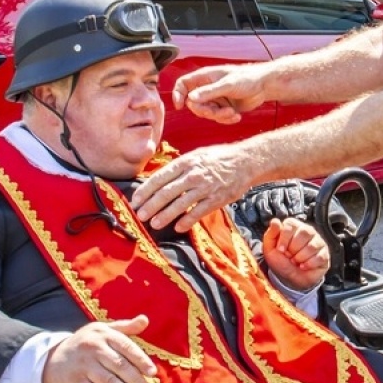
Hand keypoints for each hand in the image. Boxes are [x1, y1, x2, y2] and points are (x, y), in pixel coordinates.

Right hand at [42, 317, 156, 382]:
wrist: (53, 357)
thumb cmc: (86, 343)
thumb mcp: (102, 331)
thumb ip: (125, 328)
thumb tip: (145, 320)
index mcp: (103, 334)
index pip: (126, 347)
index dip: (141, 360)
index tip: (153, 373)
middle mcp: (93, 348)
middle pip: (119, 366)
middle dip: (136, 380)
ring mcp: (83, 366)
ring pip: (108, 381)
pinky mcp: (75, 382)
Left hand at [131, 144, 255, 232]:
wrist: (246, 161)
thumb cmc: (218, 158)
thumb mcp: (196, 156)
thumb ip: (179, 168)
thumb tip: (158, 180)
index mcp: (186, 162)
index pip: (160, 177)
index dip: (146, 190)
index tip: (135, 200)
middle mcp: (194, 174)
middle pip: (167, 192)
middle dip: (151, 205)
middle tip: (140, 215)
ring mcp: (205, 187)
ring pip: (180, 204)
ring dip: (165, 215)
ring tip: (154, 224)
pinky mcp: (217, 199)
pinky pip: (198, 212)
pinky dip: (187, 220)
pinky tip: (178, 227)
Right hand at [172, 64, 267, 123]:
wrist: (264, 86)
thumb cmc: (247, 78)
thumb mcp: (227, 85)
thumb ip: (209, 92)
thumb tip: (190, 99)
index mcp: (205, 77)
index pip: (183, 84)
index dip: (178, 94)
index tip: (179, 106)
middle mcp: (208, 88)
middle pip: (194, 104)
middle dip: (206, 111)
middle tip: (218, 111)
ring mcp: (215, 99)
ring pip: (206, 113)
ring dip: (219, 116)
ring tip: (232, 113)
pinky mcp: (223, 108)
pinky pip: (218, 118)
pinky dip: (226, 119)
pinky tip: (237, 116)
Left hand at [261, 217, 329, 291]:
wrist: (290, 279)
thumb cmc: (281, 262)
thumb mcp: (270, 250)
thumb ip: (270, 235)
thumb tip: (275, 221)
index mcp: (293, 227)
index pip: (291, 224)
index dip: (284, 238)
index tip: (281, 249)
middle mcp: (307, 231)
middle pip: (304, 233)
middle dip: (293, 249)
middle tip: (290, 256)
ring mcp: (318, 242)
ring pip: (312, 246)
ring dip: (300, 258)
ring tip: (296, 262)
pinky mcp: (325, 254)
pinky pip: (319, 257)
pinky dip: (309, 264)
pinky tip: (304, 266)